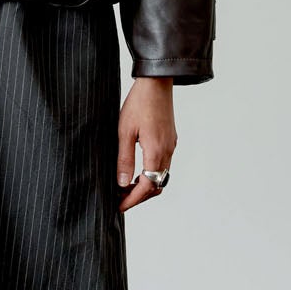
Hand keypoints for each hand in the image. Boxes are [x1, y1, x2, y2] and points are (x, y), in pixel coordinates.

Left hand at [117, 77, 175, 213]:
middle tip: (120, 199)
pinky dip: (150, 174)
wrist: (157, 82)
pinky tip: (136, 171)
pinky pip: (163, 165)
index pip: (148, 187)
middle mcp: (167, 152)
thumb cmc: (139, 103)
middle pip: (157, 186)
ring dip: (145, 186)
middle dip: (139, 196)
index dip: (133, 200)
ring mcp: (171, 146)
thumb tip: (122, 183)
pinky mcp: (170, 140)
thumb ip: (124, 159)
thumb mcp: (124, 131)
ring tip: (125, 187)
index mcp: (156, 152)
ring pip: (161, 177)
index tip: (119, 206)